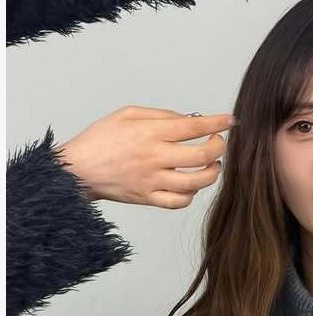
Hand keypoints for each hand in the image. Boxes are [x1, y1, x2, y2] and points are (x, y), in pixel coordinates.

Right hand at [56, 107, 235, 207]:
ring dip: (211, 173)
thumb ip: (161, 115)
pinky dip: (191, 194)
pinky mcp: (147, 198)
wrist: (78, 170)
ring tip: (212, 164)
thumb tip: (189, 120)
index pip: (193, 127)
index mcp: (150, 133)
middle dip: (219, 148)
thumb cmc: (101, 138)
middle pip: (201, 156)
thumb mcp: (128, 113)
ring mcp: (151, 181)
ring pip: (195, 183)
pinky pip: (178, 202)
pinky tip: (190, 184)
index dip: (217, 123)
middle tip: (219, 142)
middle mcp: (154, 158)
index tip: (230, 120)